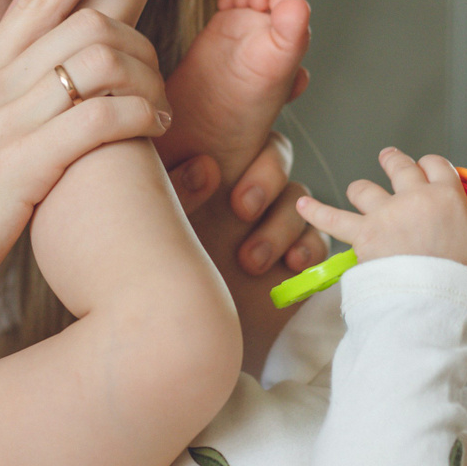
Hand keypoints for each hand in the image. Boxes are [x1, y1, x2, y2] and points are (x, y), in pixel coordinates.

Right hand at [0, 0, 175, 327]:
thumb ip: (1, 102)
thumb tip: (42, 84)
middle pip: (78, 16)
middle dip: (134, 26)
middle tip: (160, 59)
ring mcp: (5, 123)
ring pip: (96, 60)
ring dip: (145, 77)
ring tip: (161, 107)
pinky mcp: (22, 166)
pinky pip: (98, 116)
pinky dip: (138, 114)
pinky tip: (155, 128)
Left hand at [166, 134, 328, 276]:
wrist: (167, 321)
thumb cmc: (150, 266)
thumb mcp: (151, 219)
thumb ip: (173, 187)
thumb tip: (206, 168)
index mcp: (211, 172)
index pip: (257, 144)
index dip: (263, 161)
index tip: (238, 199)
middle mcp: (242, 193)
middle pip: (280, 163)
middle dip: (268, 184)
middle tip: (242, 213)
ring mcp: (268, 224)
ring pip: (298, 202)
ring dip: (281, 227)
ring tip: (251, 262)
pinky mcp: (286, 258)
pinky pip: (316, 240)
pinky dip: (310, 248)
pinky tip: (291, 264)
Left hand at [294, 148, 466, 304]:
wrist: (429, 303)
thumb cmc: (463, 282)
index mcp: (445, 196)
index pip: (436, 164)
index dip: (432, 166)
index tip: (431, 172)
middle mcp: (411, 197)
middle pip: (398, 165)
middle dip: (394, 162)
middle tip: (392, 162)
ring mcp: (383, 214)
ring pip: (364, 187)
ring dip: (362, 190)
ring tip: (361, 193)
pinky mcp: (360, 235)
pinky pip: (330, 218)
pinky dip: (314, 210)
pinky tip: (300, 203)